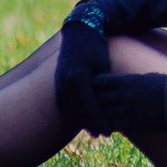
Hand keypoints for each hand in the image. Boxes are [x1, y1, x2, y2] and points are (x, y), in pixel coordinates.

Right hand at [54, 6, 111, 135]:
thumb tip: (110, 105)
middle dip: (92, 124)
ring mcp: (58, 83)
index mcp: (78, 78)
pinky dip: (74, 112)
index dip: (99, 121)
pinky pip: (65, 103)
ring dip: (82, 121)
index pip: (89, 107)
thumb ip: (103, 86)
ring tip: (95, 130)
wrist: (79, 32)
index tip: (108, 132)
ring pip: (70, 109)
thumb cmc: (96, 47)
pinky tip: (84, 119)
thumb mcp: (103, 65)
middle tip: (104, 134)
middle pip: (79, 112)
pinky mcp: (57, 82)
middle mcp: (65, 82)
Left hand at [90, 71, 166, 138]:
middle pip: (97, 99)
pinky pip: (112, 125)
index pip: (99, 82)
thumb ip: (127, 81)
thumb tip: (114, 84)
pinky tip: (109, 125)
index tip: (94, 89)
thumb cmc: (166, 87)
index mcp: (127, 80)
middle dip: (94, 102)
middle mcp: (124, 95)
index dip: (94, 86)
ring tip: (97, 117)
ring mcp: (127, 110)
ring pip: (103, 113)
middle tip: (90, 106)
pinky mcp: (132, 124)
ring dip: (100, 115)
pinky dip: (109, 125)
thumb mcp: (145, 78)